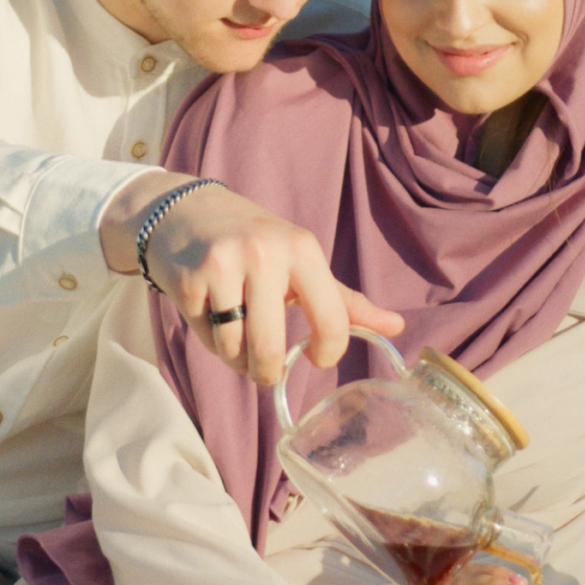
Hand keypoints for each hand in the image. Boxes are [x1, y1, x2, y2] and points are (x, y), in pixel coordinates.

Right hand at [99, 172, 403, 383]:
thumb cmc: (256, 243)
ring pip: (234, 350)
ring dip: (235, 356)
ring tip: (235, 331)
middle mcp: (264, 254)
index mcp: (302, 249)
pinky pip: (205, 338)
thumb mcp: (303, 262)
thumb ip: (345, 301)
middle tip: (266, 371)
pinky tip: (209, 312)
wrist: (187, 212)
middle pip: (269, 349)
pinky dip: (209, 338)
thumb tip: (397, 326)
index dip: (328, 353)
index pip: (331, 321)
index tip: (318, 358)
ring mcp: (222, 266)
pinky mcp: (186, 281)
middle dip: (267, 372)